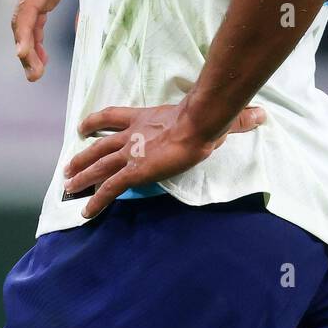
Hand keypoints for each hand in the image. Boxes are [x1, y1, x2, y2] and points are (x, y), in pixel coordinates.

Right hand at [12, 0, 84, 80]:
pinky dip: (36, 36)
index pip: (28, 8)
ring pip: (26, 19)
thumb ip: (94, 2)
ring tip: (36, 73)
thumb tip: (85, 34)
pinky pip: (37, 15)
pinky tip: (42, 57)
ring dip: (29, 46)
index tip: (23, 56)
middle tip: (34, 76)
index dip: (23, 34)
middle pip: (21, 17)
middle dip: (24, 48)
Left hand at [64, 101, 266, 218]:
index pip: (112, 116)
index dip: (95, 122)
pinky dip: (95, 201)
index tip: (82, 127)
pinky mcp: (133, 171)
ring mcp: (130, 153)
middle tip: (67, 168)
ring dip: (81, 178)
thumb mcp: (214, 116)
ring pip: (98, 167)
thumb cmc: (204, 118)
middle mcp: (131, 135)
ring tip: (66, 188)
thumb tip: (261, 115)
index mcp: (144, 117)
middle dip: (82, 157)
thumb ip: (235, 117)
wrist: (196, 126)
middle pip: (99, 146)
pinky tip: (85, 212)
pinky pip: (109, 189)